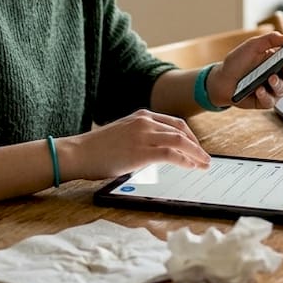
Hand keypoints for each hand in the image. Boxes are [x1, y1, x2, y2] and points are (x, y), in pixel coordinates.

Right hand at [55, 109, 209, 180]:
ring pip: (180, 140)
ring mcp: (144, 135)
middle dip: (196, 145)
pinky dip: (185, 160)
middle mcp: (145, 122)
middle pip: (181, 130)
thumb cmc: (96, 149)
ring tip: (203, 164)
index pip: (174, 123)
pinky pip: (171, 153)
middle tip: (204, 158)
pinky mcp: (142, 151)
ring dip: (195, 153)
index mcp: (141, 116)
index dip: (189, 136)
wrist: (78, 153)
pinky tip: (191, 166)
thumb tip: (156, 152)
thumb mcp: (123, 135)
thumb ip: (141, 138)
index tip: (196, 147)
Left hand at [209, 32, 282, 109]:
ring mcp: (273, 89)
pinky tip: (259, 90)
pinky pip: (270, 101)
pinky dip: (265, 95)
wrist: (221, 80)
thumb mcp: (252, 45)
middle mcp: (279, 74)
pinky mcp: (265, 101)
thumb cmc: (238, 61)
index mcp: (279, 59)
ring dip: (278, 84)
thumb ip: (269, 39)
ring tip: (270, 78)